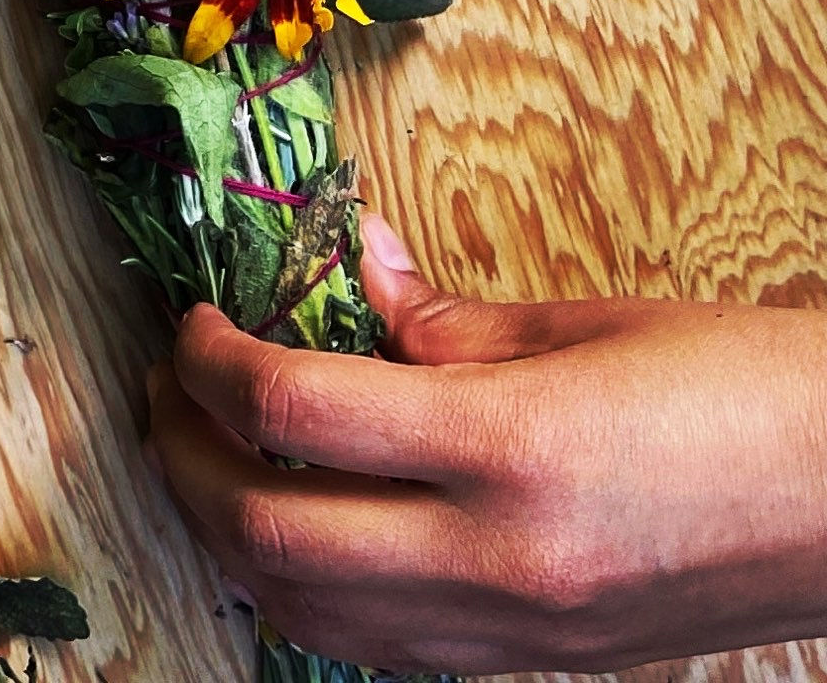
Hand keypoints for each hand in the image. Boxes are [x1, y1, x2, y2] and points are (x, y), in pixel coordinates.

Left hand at [146, 212, 826, 672]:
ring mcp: (517, 630)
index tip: (193, 321)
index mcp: (511, 450)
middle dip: (187, 457)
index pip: (294, 411)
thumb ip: (448, 320)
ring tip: (212, 455)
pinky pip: (383, 646)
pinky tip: (302, 529)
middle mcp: (501, 559)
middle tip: (174, 389)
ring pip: (311, 613)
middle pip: (271, 533)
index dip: (211, 361)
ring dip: (232, 537)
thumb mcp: (586, 326)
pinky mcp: (536, 666)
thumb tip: (361, 276)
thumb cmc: (745, 394)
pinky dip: (313, 594)